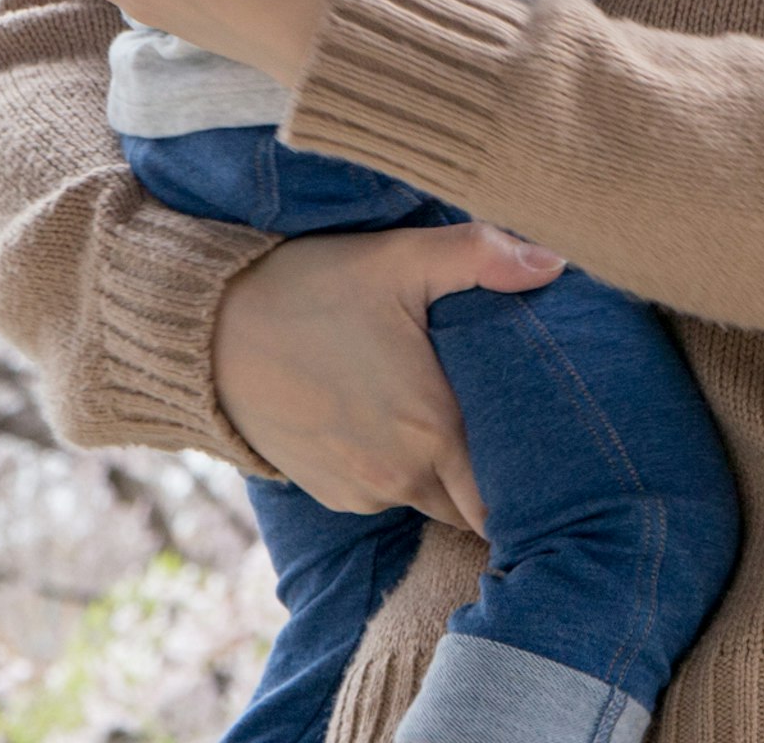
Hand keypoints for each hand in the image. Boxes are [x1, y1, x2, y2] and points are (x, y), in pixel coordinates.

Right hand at [211, 223, 564, 529]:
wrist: (208, 331)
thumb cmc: (310, 287)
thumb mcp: (400, 258)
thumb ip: (482, 258)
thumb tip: (556, 262)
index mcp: (434, 429)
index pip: (505, 497)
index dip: (532, 481)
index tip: (547, 451)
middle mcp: (401, 476)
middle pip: (473, 505)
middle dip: (493, 478)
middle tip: (505, 430)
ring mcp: (361, 490)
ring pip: (429, 499)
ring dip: (443, 473)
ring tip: (445, 417)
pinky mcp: (328, 492)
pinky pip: (384, 495)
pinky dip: (398, 471)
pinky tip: (392, 421)